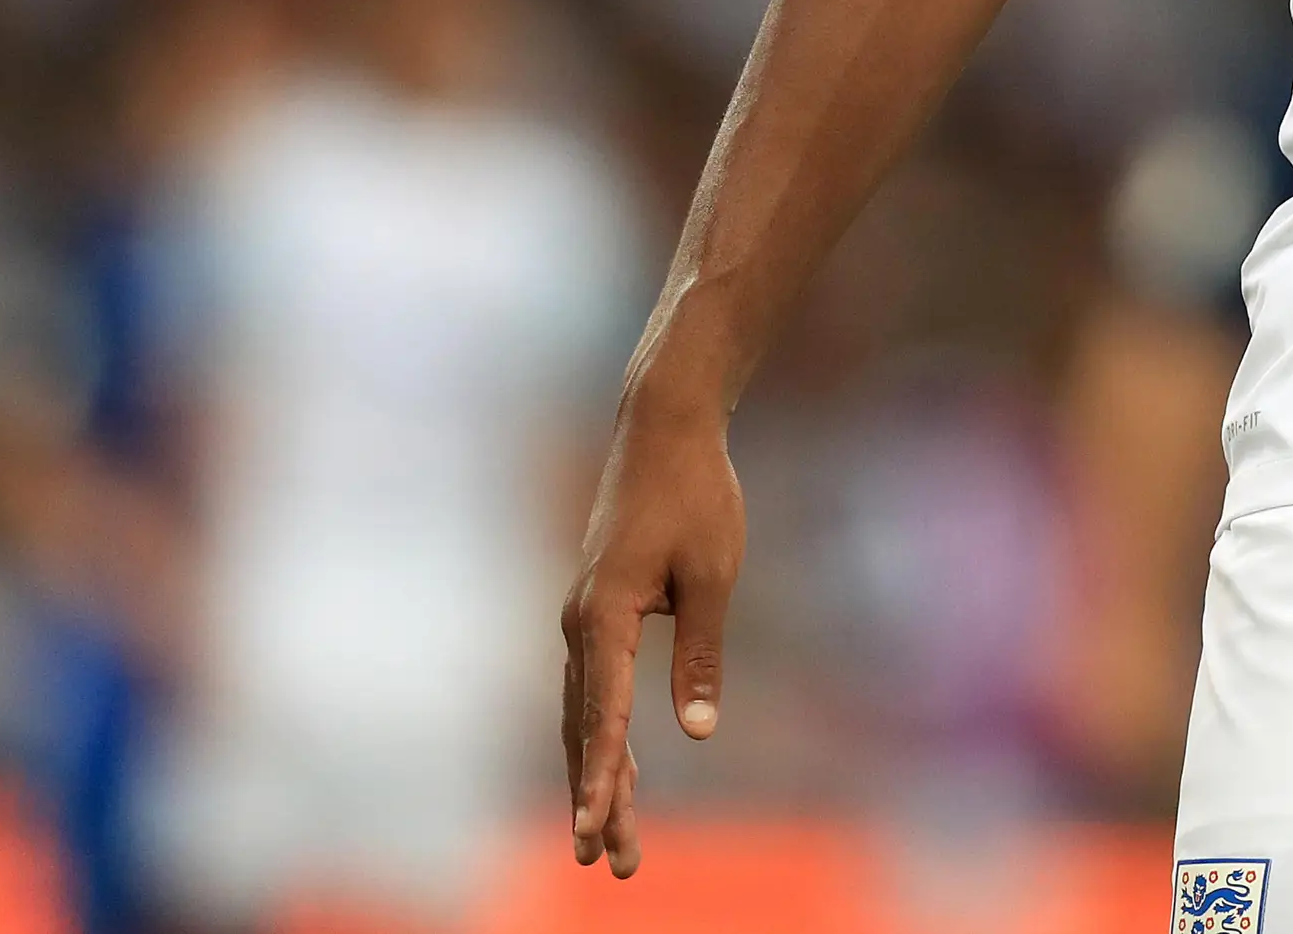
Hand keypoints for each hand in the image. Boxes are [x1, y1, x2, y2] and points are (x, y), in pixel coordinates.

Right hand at [560, 393, 744, 877]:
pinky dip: (600, 732)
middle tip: (611, 863)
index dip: (599, 778)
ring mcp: (583, 617)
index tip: (593, 829)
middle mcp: (580, 624)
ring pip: (583, 712)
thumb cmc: (696, 495)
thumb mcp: (712, 575)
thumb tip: (697, 730)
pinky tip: (615, 769)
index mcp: (604, 617)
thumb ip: (700, 654)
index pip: (602, 715)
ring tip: (613, 836)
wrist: (663, 428)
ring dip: (597, 773)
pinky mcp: (597, 609)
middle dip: (597, 797)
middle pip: (583, 728)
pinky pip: (593, 686)